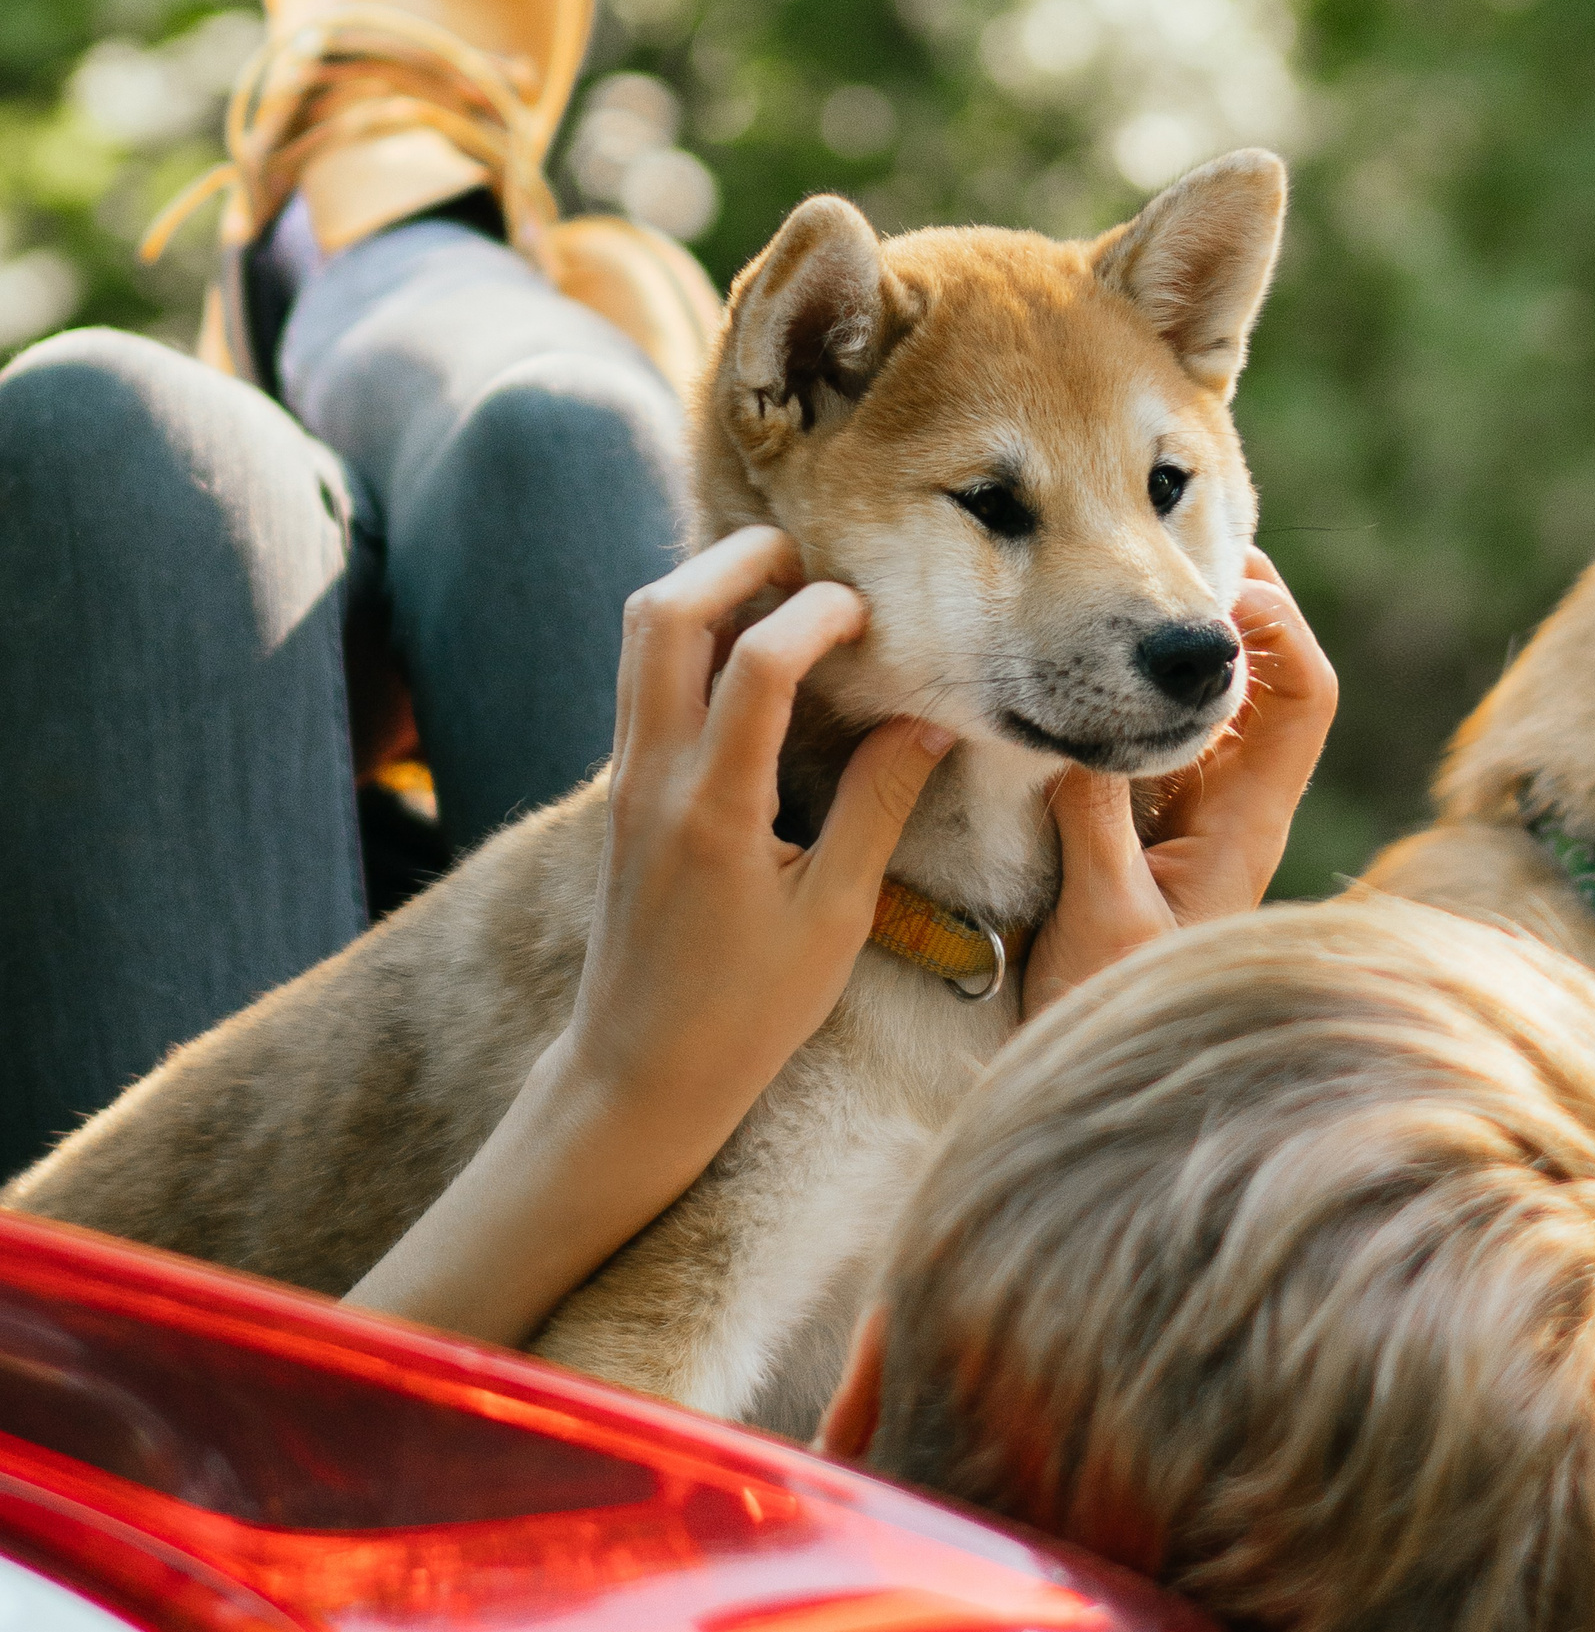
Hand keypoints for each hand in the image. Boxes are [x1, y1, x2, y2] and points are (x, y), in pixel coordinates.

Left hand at [568, 524, 955, 1129]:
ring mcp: (626, 777)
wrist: (637, 1074)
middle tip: (815, 563)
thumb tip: (932, 719)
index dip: (820, 614)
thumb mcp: (835, 918)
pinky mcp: (622, 788)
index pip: (754, 663)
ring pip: (639, 633)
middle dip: (739, 561)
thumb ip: (878, 806)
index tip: (875, 616)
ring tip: (787, 591)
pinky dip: (692, 634)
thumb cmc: (745, 1013)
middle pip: (664, 611)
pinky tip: (755, 653)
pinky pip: (642, 674)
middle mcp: (653, 776)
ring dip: (707, 587)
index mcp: (713, 810)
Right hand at [1022, 548, 1336, 1015]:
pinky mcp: (1146, 826)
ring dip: (1181, 649)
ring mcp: (1193, 814)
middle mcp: (1235, 808)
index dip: (1281, 629)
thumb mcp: (1104, 912)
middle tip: (1164, 556)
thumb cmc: (1114, 1009)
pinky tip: (1083, 670)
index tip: (1214, 594)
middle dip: (1231, 611)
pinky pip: (1156, 739)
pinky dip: (1135, 696)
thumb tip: (1090, 722)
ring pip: (1210, 705)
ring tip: (1124, 593)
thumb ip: (1098, 816)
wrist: (1104, 1086)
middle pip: (1268, 680)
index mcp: (1250, 823)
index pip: (1308, 697)